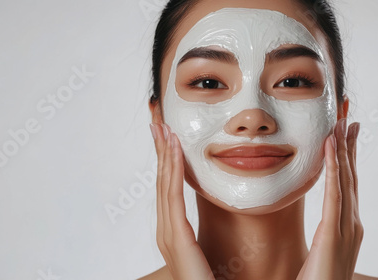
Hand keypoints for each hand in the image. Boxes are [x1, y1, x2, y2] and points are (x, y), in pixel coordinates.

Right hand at [150, 123, 213, 279]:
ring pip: (165, 184)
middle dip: (160, 151)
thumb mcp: (207, 252)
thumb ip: (204, 234)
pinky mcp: (177, 238)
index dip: (167, 161)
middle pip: (161, 182)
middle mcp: (166, 230)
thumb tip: (219, 213)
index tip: (168, 138)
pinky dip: (173, 170)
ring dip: (165, 154)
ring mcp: (168, 234)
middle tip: (158, 123)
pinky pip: (173, 196)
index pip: (168, 189)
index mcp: (173, 232)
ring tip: (164, 129)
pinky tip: (176, 150)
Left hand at [297, 119, 363, 279]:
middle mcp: (351, 223)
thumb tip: (317, 222)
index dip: (346, 159)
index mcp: (346, 226)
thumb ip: (325, 235)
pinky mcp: (333, 233)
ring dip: (343, 149)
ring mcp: (346, 228)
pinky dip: (333, 168)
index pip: (348, 185)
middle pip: (351, 177)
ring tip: (340, 124)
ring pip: (345, 179)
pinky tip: (330, 147)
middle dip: (349, 146)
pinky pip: (334, 194)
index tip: (343, 136)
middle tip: (347, 119)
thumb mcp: (321, 251)